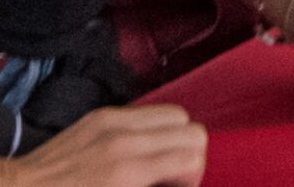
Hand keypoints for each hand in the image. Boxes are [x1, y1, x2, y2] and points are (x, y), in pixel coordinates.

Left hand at [0, 105, 206, 186]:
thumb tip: (174, 183)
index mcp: (129, 168)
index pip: (193, 153)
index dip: (194, 177)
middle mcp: (126, 136)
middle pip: (191, 128)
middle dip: (190, 157)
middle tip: (170, 181)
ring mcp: (112, 120)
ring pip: (175, 115)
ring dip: (175, 141)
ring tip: (157, 166)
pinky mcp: (100, 115)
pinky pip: (147, 114)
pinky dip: (154, 132)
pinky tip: (136, 154)